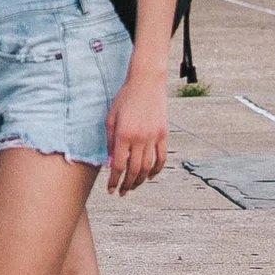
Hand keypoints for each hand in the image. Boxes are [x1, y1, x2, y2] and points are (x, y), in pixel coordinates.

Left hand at [106, 64, 169, 195]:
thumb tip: (111, 163)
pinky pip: (161, 157)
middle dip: (127, 185)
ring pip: (148, 167)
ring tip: (133, 187)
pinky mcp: (164, 134)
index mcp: (124, 134)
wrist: (146, 82)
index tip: (111, 190)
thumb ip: (110, 142)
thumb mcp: (111, 118)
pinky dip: (156, 170)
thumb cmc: (125, 98)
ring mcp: (153, 137)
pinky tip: (149, 176)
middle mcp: (139, 138)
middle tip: (122, 193)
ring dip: (140, 180)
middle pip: (134, 170)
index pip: (119, 165)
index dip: (114, 181)